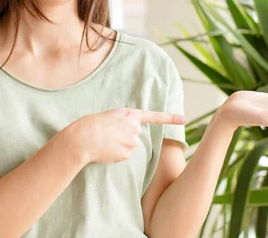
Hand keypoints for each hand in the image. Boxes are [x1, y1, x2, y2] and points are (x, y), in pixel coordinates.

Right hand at [71, 108, 185, 163]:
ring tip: (105, 141)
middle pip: (135, 134)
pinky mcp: (127, 154)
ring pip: (130, 145)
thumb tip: (130, 136)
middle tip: (109, 133)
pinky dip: (116, 153)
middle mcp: (135, 128)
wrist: (84, 138)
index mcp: (131, 114)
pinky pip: (124, 154)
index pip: (155, 117)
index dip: (170, 118)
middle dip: (125, 135)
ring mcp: (132, 142)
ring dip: (120, 145)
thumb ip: (124, 122)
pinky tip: (106, 150)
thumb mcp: (110, 116)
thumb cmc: (91, 124)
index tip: (183, 119)